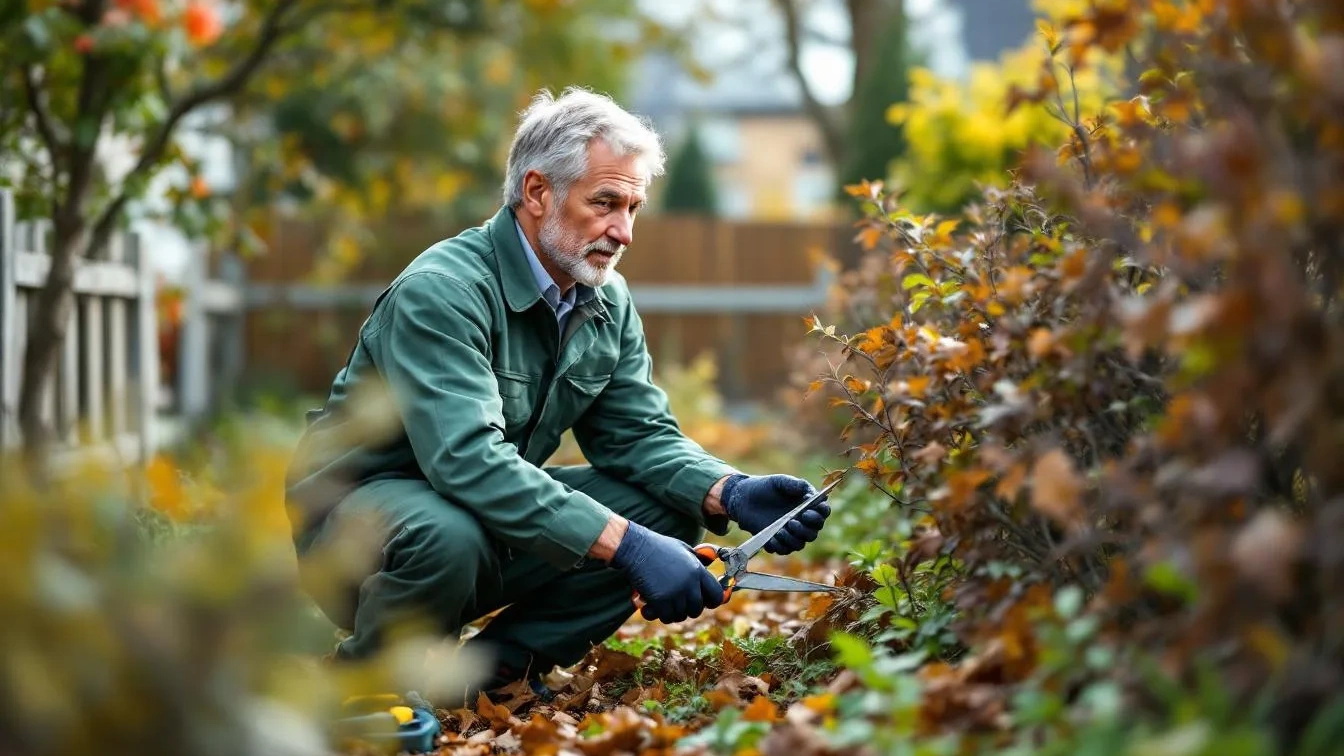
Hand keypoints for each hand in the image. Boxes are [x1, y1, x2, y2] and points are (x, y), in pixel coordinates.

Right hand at [611, 522, 726, 622]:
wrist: (636, 548)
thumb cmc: (659, 547)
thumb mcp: (684, 549)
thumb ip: (698, 560)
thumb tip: (711, 563)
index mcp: (698, 571)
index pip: (716, 595)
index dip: (711, 601)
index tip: (703, 601)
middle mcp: (690, 583)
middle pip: (697, 609)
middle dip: (688, 608)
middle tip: (676, 601)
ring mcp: (675, 593)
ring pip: (681, 615)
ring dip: (672, 611)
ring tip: (663, 602)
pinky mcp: (660, 601)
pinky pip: (666, 617)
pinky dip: (660, 615)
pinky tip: (652, 607)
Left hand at [721, 474, 830, 554]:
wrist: (744, 498)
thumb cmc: (765, 487)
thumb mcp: (780, 481)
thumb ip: (795, 484)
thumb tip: (810, 493)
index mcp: (808, 506)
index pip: (823, 513)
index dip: (820, 515)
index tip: (807, 512)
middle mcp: (802, 522)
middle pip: (813, 533)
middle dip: (805, 530)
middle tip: (792, 521)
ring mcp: (790, 533)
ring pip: (799, 544)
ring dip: (792, 539)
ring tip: (780, 530)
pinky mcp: (777, 541)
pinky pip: (783, 550)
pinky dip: (779, 545)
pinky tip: (772, 537)